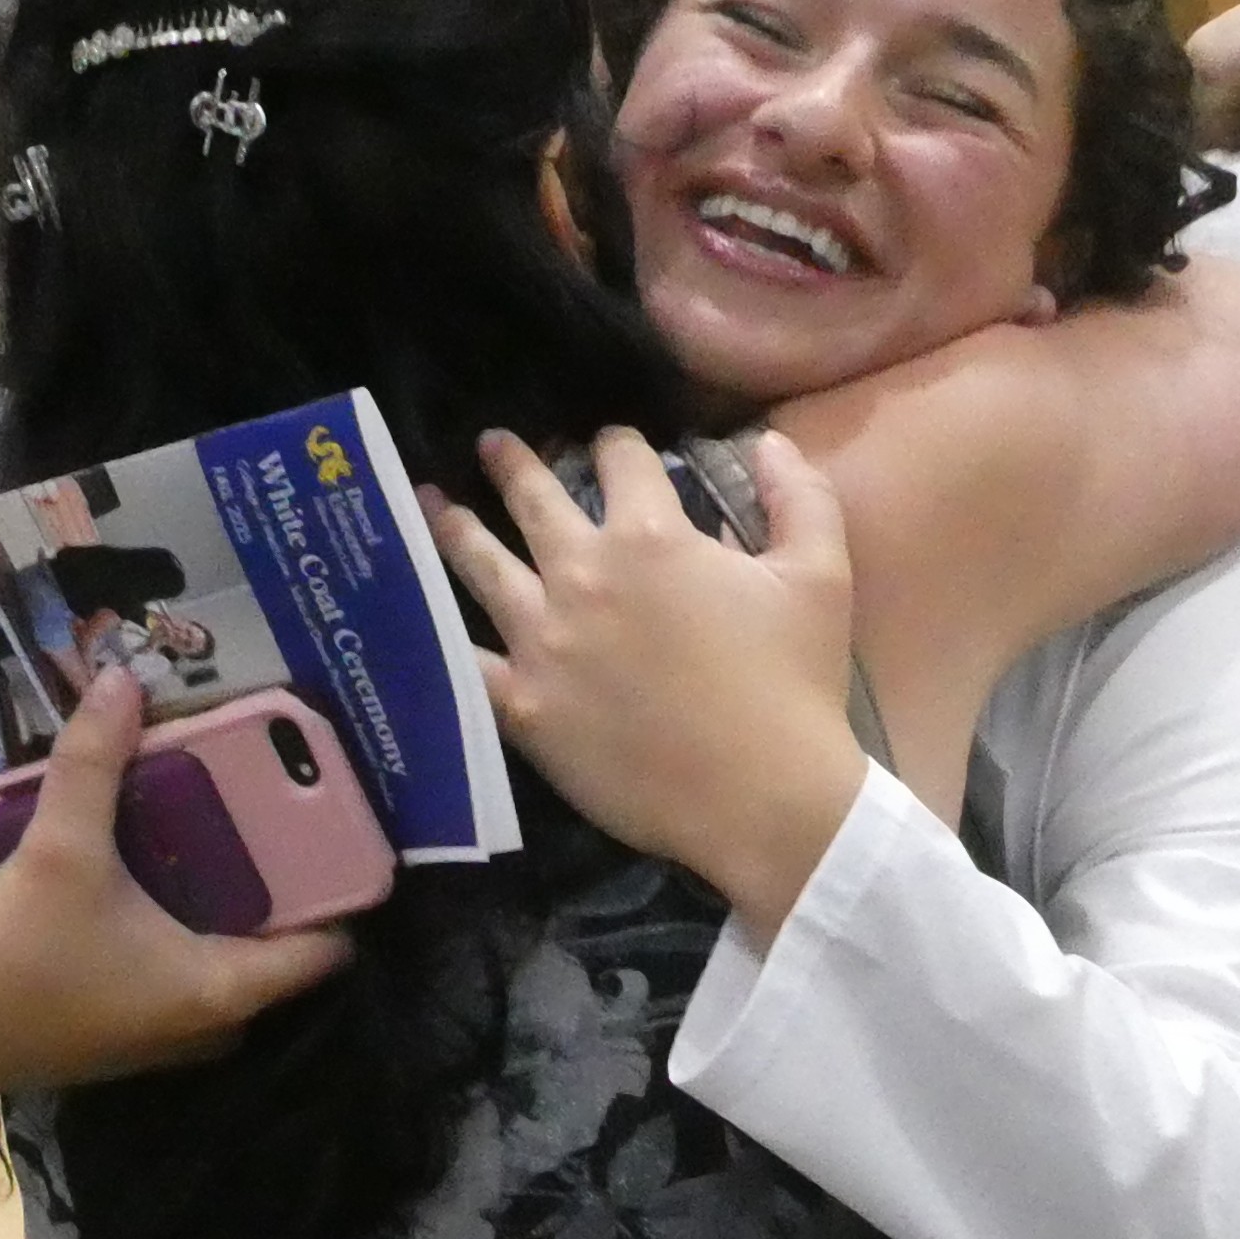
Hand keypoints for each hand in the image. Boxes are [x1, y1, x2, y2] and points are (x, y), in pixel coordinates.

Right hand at [0, 672, 353, 1090]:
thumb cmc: (20, 946)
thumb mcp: (61, 846)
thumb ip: (93, 762)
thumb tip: (119, 681)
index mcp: (221, 989)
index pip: (324, 951)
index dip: (341, 896)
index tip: (345, 836)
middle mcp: (209, 1025)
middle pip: (278, 957)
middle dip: (281, 897)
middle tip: (280, 824)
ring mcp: (168, 1040)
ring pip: (229, 972)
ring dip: (230, 918)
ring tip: (226, 842)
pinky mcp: (127, 1037)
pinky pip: (185, 984)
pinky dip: (187, 940)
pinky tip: (164, 886)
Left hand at [428, 429, 866, 934]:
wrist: (762, 797)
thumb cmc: (794, 684)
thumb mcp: (819, 577)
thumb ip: (799, 497)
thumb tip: (770, 441)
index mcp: (650, 536)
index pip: (621, 460)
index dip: (617, 442)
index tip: (611, 443)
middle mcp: (581, 575)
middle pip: (533, 499)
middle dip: (511, 463)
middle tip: (492, 445)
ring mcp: (542, 641)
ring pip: (480, 565)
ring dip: (454, 527)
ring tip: (432, 504)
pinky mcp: (522, 705)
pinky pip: (467, 660)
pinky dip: (440, 632)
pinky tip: (420, 613)